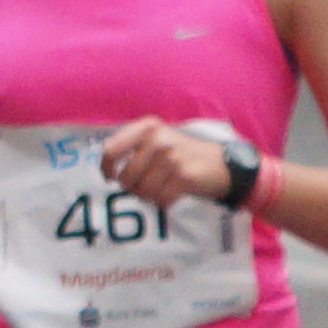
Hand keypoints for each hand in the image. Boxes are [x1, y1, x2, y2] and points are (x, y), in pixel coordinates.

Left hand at [99, 116, 241, 210]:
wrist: (221, 164)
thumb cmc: (182, 154)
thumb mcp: (157, 139)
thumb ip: (132, 147)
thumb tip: (107, 170)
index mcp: (146, 127)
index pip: (110, 150)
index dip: (107, 168)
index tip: (111, 177)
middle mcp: (157, 138)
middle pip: (126, 178)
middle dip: (134, 188)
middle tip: (148, 184)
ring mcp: (170, 156)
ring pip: (142, 191)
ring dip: (151, 196)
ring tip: (163, 187)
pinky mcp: (182, 175)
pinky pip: (160, 199)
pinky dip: (165, 201)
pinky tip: (174, 192)